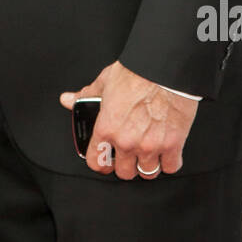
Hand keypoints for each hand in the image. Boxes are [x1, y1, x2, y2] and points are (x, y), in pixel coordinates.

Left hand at [60, 60, 197, 179]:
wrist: (164, 68)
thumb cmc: (136, 73)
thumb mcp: (104, 81)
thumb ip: (86, 95)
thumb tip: (68, 99)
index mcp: (107, 129)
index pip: (97, 162)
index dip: (101, 163)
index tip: (106, 160)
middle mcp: (127, 142)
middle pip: (124, 173)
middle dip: (128, 165)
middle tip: (131, 154)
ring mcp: (150, 145)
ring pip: (148, 173)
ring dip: (149, 165)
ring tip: (150, 153)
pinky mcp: (173, 144)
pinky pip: (171, 167)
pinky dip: (170, 161)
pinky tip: (168, 151)